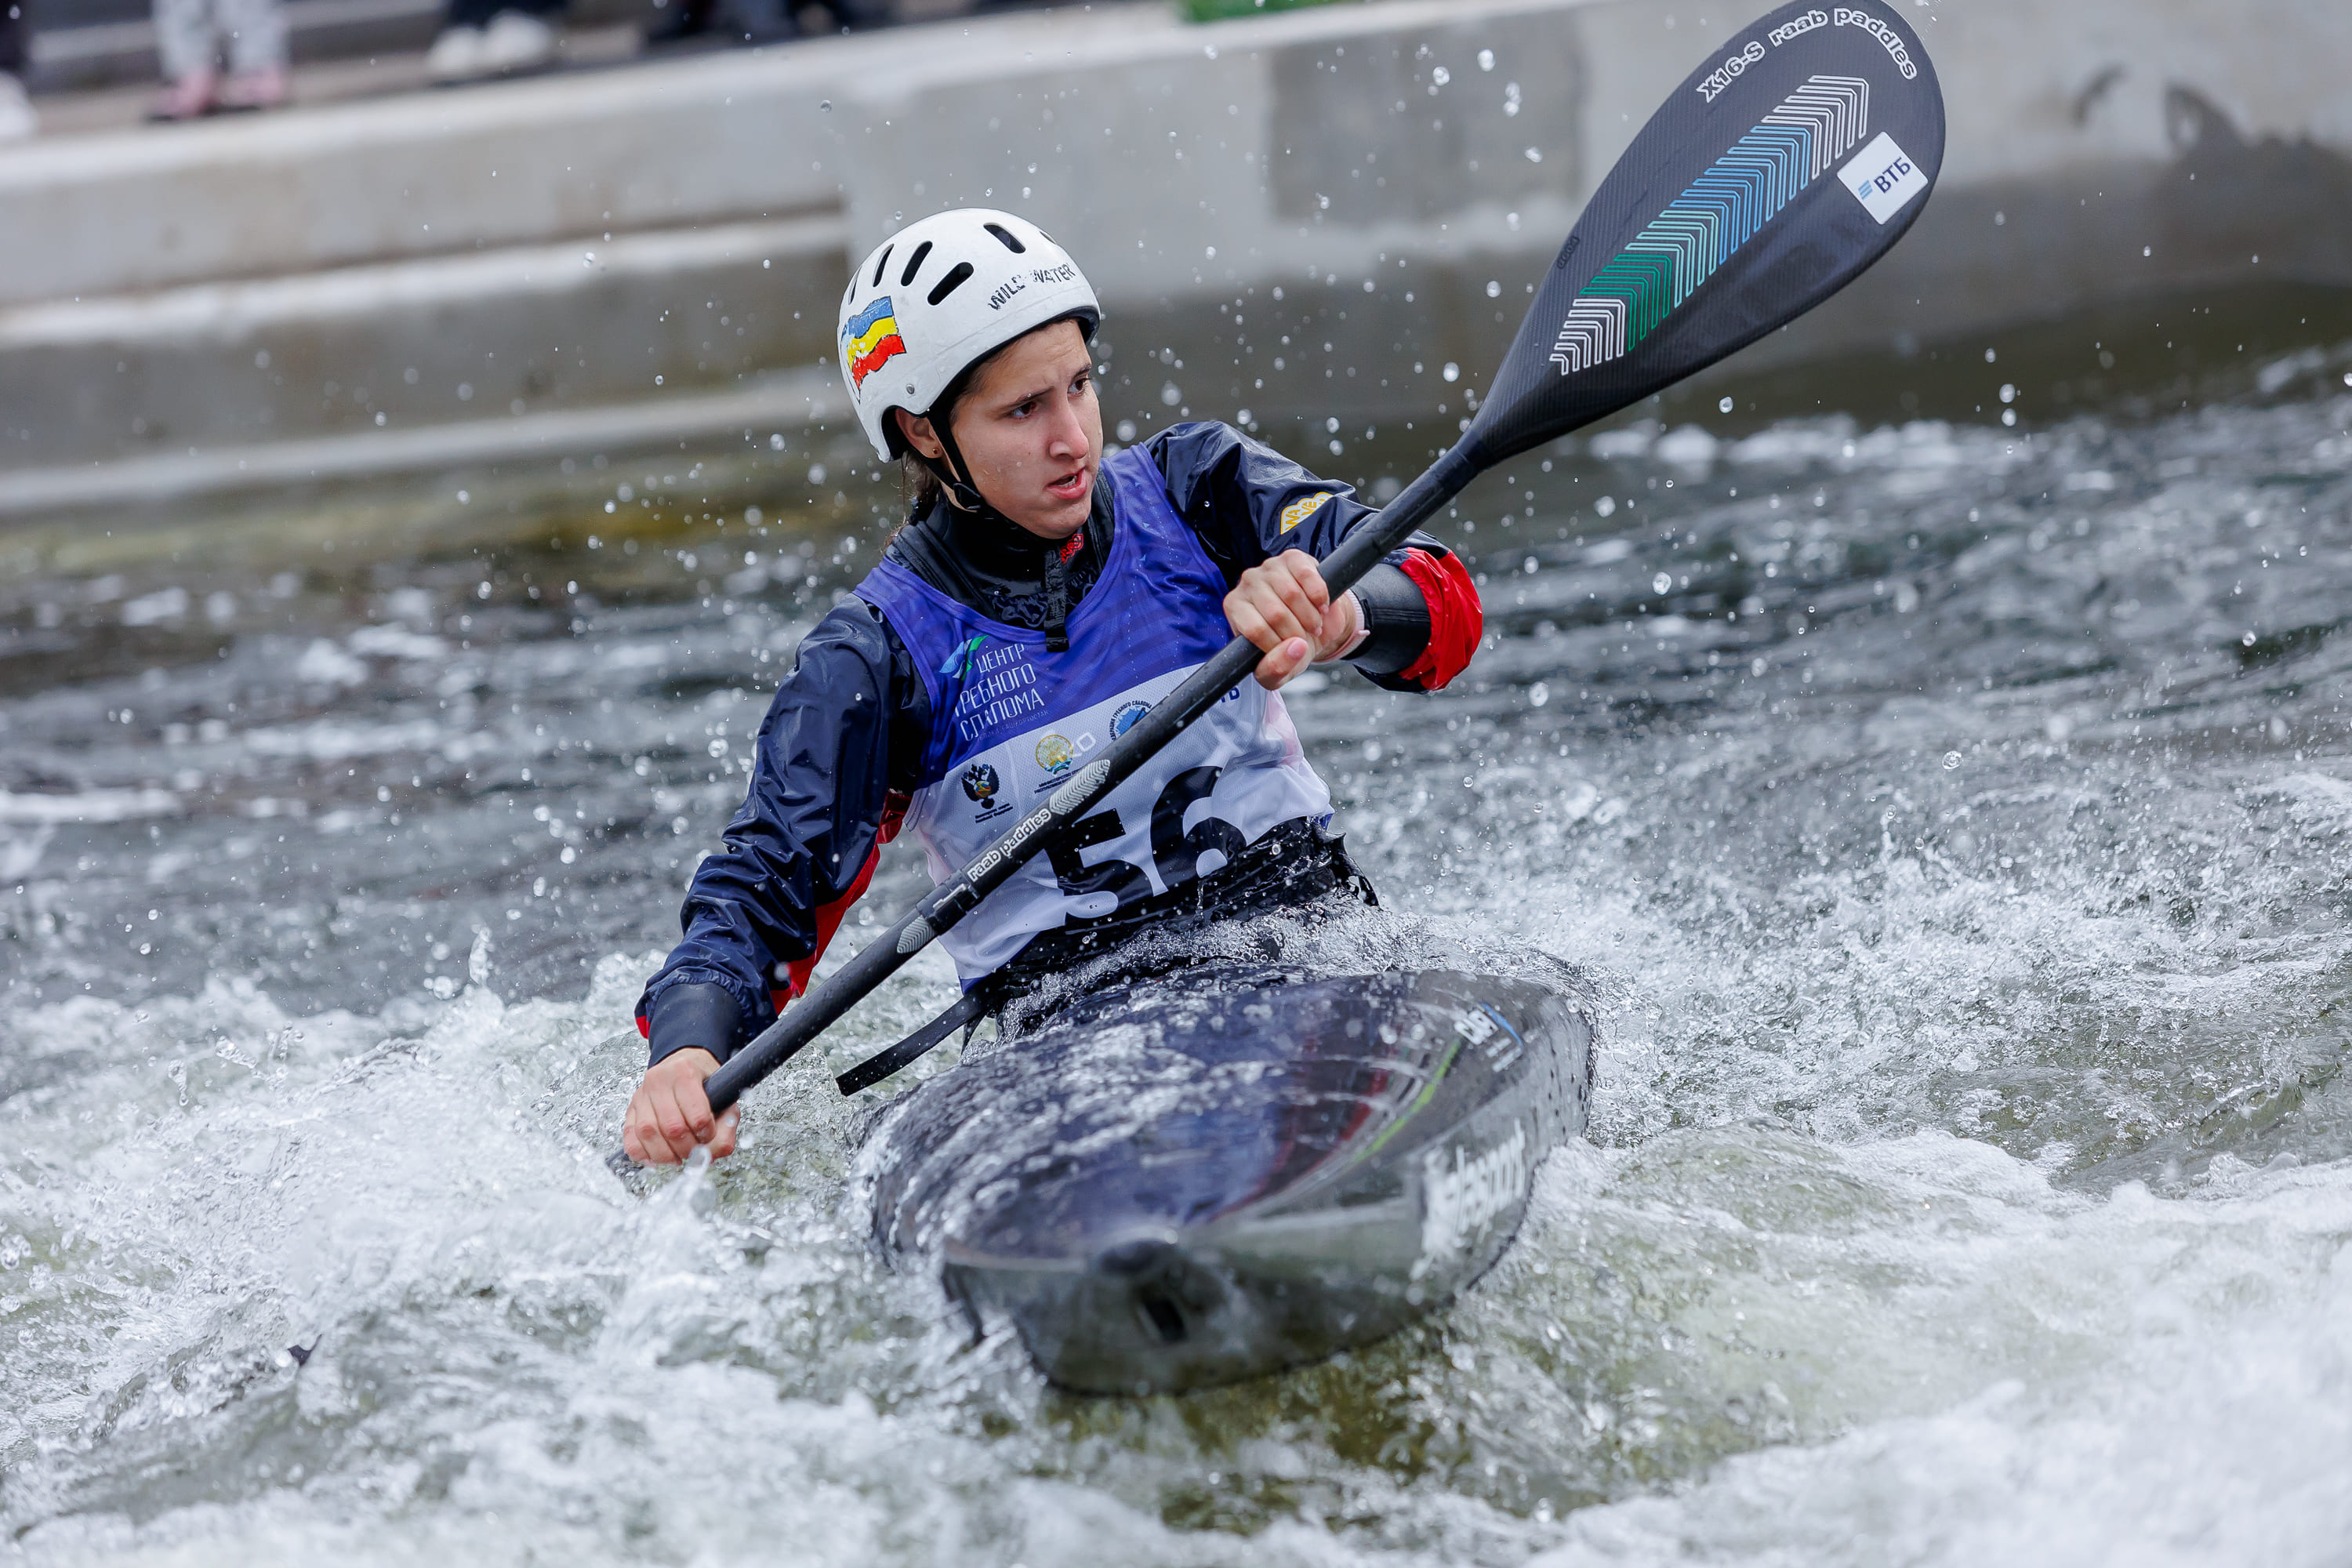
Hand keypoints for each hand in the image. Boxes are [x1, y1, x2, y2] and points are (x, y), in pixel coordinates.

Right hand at [622, 1048, 740, 1164]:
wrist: (682, 1063)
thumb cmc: (703, 1079)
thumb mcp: (724, 1093)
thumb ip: (727, 1123)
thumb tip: (713, 1151)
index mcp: (684, 1072)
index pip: (697, 1115)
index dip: (707, 1134)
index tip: (709, 1135)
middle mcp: (659, 1081)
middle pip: (671, 1127)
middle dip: (687, 1148)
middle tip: (695, 1151)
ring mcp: (641, 1095)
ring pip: (647, 1133)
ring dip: (665, 1154)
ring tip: (678, 1156)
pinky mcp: (631, 1109)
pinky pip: (630, 1138)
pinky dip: (643, 1154)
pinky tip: (656, 1158)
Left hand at [1224, 550, 1363, 689]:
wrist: (1316, 623)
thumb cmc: (1289, 645)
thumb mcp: (1278, 669)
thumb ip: (1276, 670)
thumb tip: (1294, 649)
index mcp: (1235, 609)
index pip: (1255, 630)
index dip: (1279, 646)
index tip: (1290, 650)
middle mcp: (1247, 583)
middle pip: (1275, 613)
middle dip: (1298, 633)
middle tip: (1305, 637)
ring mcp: (1269, 567)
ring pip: (1293, 595)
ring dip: (1311, 617)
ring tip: (1313, 624)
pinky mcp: (1292, 558)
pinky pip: (1307, 576)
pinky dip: (1320, 597)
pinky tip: (1321, 606)